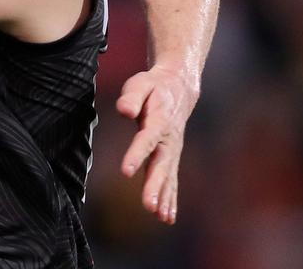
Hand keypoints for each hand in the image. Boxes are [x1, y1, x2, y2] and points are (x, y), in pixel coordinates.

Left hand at [117, 64, 198, 223]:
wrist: (178, 89)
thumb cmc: (153, 87)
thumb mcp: (140, 84)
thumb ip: (131, 97)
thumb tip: (124, 110)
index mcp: (159, 121)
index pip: (147, 139)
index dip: (136, 155)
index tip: (126, 171)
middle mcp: (168, 140)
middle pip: (161, 165)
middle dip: (155, 186)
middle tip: (149, 205)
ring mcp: (172, 150)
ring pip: (168, 176)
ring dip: (164, 197)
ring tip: (161, 217)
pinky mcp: (171, 157)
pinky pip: (171, 180)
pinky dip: (170, 198)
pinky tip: (166, 217)